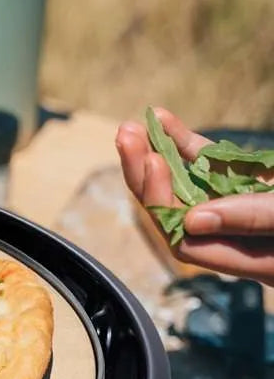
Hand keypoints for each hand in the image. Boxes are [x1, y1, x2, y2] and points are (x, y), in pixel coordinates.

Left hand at [116, 108, 273, 284]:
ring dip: (157, 155)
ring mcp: (236, 210)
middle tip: (126, 138)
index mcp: (245, 259)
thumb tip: (191, 219)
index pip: (184, 239)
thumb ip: (252, 219)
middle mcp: (233, 238)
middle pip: (174, 212)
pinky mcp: (244, 184)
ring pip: (185, 185)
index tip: (155, 165)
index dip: (164, 202)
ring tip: (132, 128)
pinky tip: (163, 120)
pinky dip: (185, 144)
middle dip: (146, 176)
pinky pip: (207, 167)